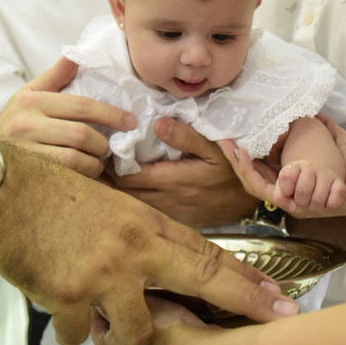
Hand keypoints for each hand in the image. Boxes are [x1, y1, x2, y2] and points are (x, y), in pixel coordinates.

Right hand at [0, 57, 135, 178]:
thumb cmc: (12, 121)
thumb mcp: (28, 93)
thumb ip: (56, 76)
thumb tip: (78, 53)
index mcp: (32, 101)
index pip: (80, 106)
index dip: (110, 114)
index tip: (130, 121)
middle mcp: (27, 125)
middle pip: (81, 135)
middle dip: (103, 143)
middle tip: (110, 147)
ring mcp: (26, 152)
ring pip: (75, 160)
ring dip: (94, 163)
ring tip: (98, 162)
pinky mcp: (28, 175)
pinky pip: (65, 178)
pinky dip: (83, 178)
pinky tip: (87, 176)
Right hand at [0, 142, 297, 344]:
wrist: (2, 191)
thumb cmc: (51, 194)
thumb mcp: (108, 205)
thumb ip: (137, 236)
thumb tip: (158, 266)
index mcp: (145, 223)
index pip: (206, 252)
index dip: (245, 277)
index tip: (277, 294)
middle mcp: (134, 247)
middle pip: (203, 279)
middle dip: (243, 303)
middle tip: (276, 320)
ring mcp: (104, 272)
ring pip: (139, 330)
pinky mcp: (69, 294)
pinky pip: (82, 334)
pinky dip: (75, 334)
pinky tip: (67, 324)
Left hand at [110, 118, 255, 227]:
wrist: (253, 200)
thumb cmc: (234, 169)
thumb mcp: (216, 148)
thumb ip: (187, 136)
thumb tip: (158, 123)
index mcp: (173, 180)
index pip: (129, 176)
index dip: (110, 166)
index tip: (99, 150)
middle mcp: (167, 200)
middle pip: (124, 194)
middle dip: (107, 180)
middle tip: (92, 162)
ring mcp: (170, 213)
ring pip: (132, 206)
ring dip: (116, 193)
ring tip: (101, 177)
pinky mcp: (176, 221)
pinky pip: (146, 214)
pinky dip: (131, 203)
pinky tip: (123, 194)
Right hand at [220, 114, 345, 218]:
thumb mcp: (334, 138)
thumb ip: (319, 126)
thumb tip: (307, 108)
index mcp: (297, 181)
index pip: (263, 170)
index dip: (245, 154)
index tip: (232, 136)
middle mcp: (293, 194)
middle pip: (255, 179)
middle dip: (236, 159)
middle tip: (222, 140)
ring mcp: (296, 203)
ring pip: (259, 187)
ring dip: (243, 166)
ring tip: (233, 147)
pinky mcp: (303, 206)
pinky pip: (275, 193)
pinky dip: (259, 175)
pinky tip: (250, 157)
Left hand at [275, 159, 345, 212]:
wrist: (319, 169)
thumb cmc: (298, 183)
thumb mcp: (284, 187)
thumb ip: (279, 197)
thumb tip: (293, 207)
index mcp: (295, 166)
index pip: (286, 178)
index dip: (285, 190)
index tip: (289, 190)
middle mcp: (312, 168)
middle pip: (303, 192)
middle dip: (300, 201)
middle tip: (302, 198)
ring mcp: (327, 175)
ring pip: (318, 200)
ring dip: (314, 206)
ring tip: (313, 200)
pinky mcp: (340, 184)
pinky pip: (335, 201)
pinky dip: (329, 205)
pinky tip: (325, 201)